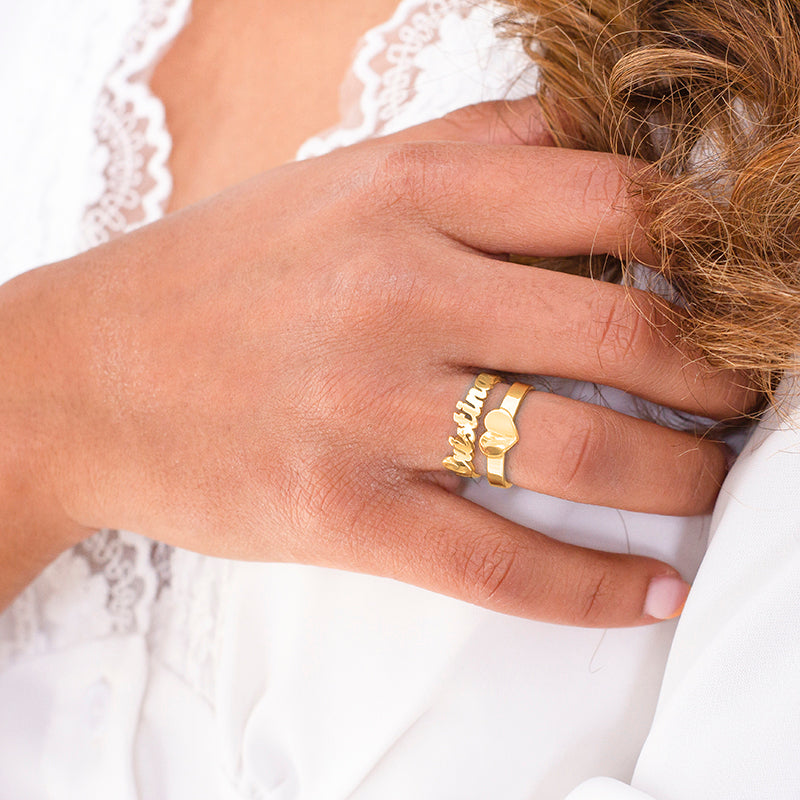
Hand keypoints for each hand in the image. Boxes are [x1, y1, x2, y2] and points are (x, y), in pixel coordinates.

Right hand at [0, 98, 754, 622]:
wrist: (87, 372)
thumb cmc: (220, 276)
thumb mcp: (340, 180)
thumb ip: (471, 153)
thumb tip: (588, 147)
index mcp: (408, 193)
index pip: (615, 207)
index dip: (703, 252)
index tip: (729, 293)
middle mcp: (400, 290)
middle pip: (624, 334)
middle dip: (717, 378)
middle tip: (743, 399)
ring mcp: (370, 407)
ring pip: (580, 453)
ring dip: (677, 478)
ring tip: (709, 484)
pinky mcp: (341, 512)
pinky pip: (500, 564)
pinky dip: (593, 591)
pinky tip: (647, 594)